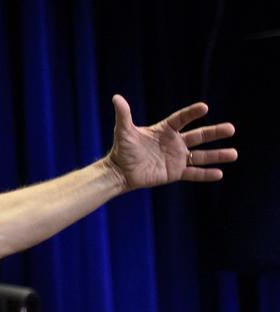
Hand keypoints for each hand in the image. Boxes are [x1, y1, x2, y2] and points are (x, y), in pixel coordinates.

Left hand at [107, 94, 236, 190]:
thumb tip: (116, 97)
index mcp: (165, 130)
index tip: (204, 107)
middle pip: (199, 136)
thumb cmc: (121, 150)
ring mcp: (176, 157)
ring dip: (217, 155)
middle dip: (215, 133)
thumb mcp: (123, 131)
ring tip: (234, 154)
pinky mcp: (175, 172)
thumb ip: (124, 115)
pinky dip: (205, 174)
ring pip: (201, 156)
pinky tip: (220, 173)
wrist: (119, 172)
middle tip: (231, 129)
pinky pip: (193, 173)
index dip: (192, 113)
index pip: (182, 119)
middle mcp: (174, 142)